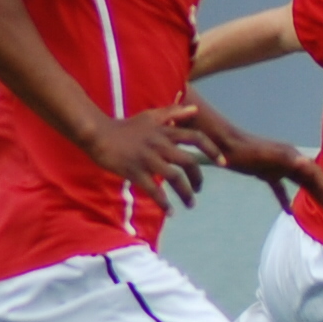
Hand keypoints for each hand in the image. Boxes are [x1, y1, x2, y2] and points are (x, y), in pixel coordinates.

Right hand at [83, 106, 219, 210]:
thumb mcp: (151, 116)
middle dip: (198, 179)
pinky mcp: (134, 171)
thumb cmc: (126, 127)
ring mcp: (147, 159)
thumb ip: (173, 113)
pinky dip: (164, 203)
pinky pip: (153, 190)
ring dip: (186, 193)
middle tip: (200, 190)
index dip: (212, 150)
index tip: (223, 163)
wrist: (98, 134)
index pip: (196, 138)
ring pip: (174, 178)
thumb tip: (195, 109)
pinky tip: (171, 212)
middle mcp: (160, 145)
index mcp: (165, 132)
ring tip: (191, 204)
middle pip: (189, 162)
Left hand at [209, 124, 322, 213]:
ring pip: (300, 183)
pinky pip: (281, 188)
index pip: (316, 175)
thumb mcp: (266, 156)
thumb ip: (286, 159)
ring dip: (313, 195)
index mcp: (292, 157)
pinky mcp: (266, 173)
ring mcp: (278, 166)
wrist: (224, 144)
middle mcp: (289, 160)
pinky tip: (289, 211)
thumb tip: (305, 163)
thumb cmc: (244, 152)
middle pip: (312, 179)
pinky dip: (286, 199)